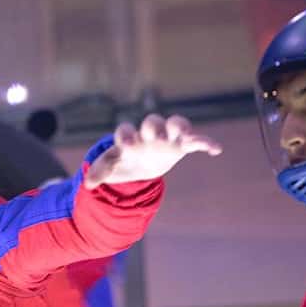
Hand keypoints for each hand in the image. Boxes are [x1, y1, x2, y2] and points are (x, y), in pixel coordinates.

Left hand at [85, 114, 221, 187]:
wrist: (141, 163)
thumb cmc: (124, 160)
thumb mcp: (111, 166)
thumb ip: (100, 171)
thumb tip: (88, 184)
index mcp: (129, 136)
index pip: (125, 130)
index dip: (126, 136)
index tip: (126, 146)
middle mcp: (148, 132)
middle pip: (152, 122)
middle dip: (154, 128)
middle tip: (155, 138)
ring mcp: (167, 136)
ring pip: (176, 123)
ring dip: (181, 128)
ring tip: (189, 138)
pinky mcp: (182, 144)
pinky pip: (197, 139)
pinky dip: (206, 142)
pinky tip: (216, 149)